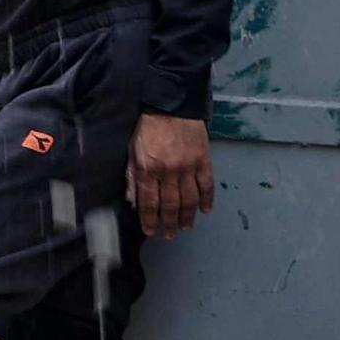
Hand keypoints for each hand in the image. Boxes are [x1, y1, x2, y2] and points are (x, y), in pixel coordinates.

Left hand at [132, 111, 214, 238]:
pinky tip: (205, 210)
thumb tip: (131, 199)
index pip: (149, 202)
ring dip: (188, 217)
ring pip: (189, 199)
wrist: (171, 104)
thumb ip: (131, 176)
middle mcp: (169, 171)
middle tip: (170, 235)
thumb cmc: (148, 127)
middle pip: (171, 205)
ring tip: (186, 228)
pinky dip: (207, 199)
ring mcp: (188, 166)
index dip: (150, 220)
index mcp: (148, 169)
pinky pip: (207, 184)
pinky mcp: (203, 159)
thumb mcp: (132, 150)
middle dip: (169, 223)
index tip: (151, 231)